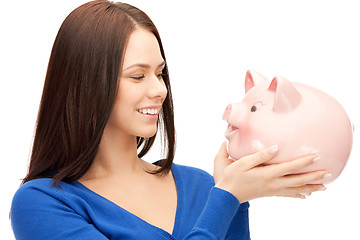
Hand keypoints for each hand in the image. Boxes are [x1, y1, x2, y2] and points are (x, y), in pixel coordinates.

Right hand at [213, 142, 327, 202]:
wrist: (225, 194)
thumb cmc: (229, 176)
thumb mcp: (241, 162)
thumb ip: (258, 155)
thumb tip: (274, 147)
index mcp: (266, 173)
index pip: (289, 167)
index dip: (304, 162)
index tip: (316, 156)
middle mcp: (272, 183)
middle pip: (297, 180)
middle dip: (313, 177)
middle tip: (327, 173)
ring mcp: (271, 189)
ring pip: (295, 189)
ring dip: (310, 187)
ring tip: (322, 187)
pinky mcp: (268, 193)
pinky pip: (287, 194)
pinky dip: (298, 194)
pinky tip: (304, 195)